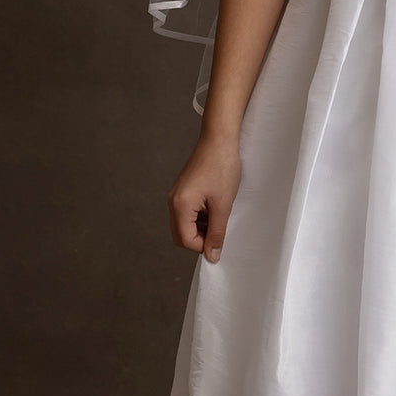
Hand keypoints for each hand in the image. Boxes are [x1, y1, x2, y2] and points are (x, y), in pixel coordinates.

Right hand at [167, 133, 241, 259]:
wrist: (219, 140)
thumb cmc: (222, 168)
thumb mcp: (223, 205)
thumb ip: (217, 233)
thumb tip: (212, 255)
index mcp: (180, 206)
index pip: (186, 241)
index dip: (204, 245)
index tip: (220, 238)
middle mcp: (173, 202)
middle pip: (181, 236)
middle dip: (200, 238)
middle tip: (220, 227)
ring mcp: (176, 196)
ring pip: (184, 225)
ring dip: (201, 227)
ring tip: (219, 213)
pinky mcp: (182, 191)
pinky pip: (186, 213)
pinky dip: (200, 217)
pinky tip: (214, 206)